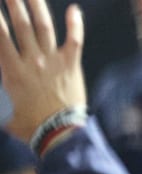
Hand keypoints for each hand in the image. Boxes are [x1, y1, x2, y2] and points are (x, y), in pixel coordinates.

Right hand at [0, 0, 85, 140]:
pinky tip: (75, 9)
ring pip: (43, 26)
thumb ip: (2, 107)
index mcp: (12, 70)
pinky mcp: (72, 65)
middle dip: (13, 4)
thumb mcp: (8, 114)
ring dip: (37, 6)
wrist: (60, 133)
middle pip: (20, 24)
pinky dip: (75, 24)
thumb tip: (3, 115)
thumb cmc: (33, 127)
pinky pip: (74, 40)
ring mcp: (53, 61)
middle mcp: (32, 60)